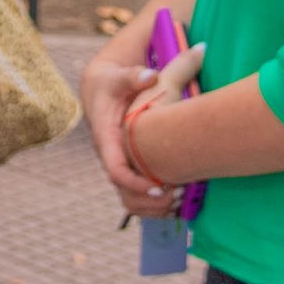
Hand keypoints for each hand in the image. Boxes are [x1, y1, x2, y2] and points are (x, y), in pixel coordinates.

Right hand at [82, 43, 203, 215]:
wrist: (101, 90)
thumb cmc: (114, 83)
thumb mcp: (119, 77)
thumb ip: (133, 76)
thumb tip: (149, 75)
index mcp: (106, 139)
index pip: (115, 169)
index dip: (135, 182)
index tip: (158, 186)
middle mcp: (110, 157)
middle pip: (125, 193)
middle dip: (152, 200)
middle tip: (180, 194)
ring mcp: (119, 165)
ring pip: (131, 202)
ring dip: (155, 208)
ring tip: (181, 200)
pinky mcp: (128, 169)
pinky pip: (137, 200)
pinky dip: (156, 207)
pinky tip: (178, 202)